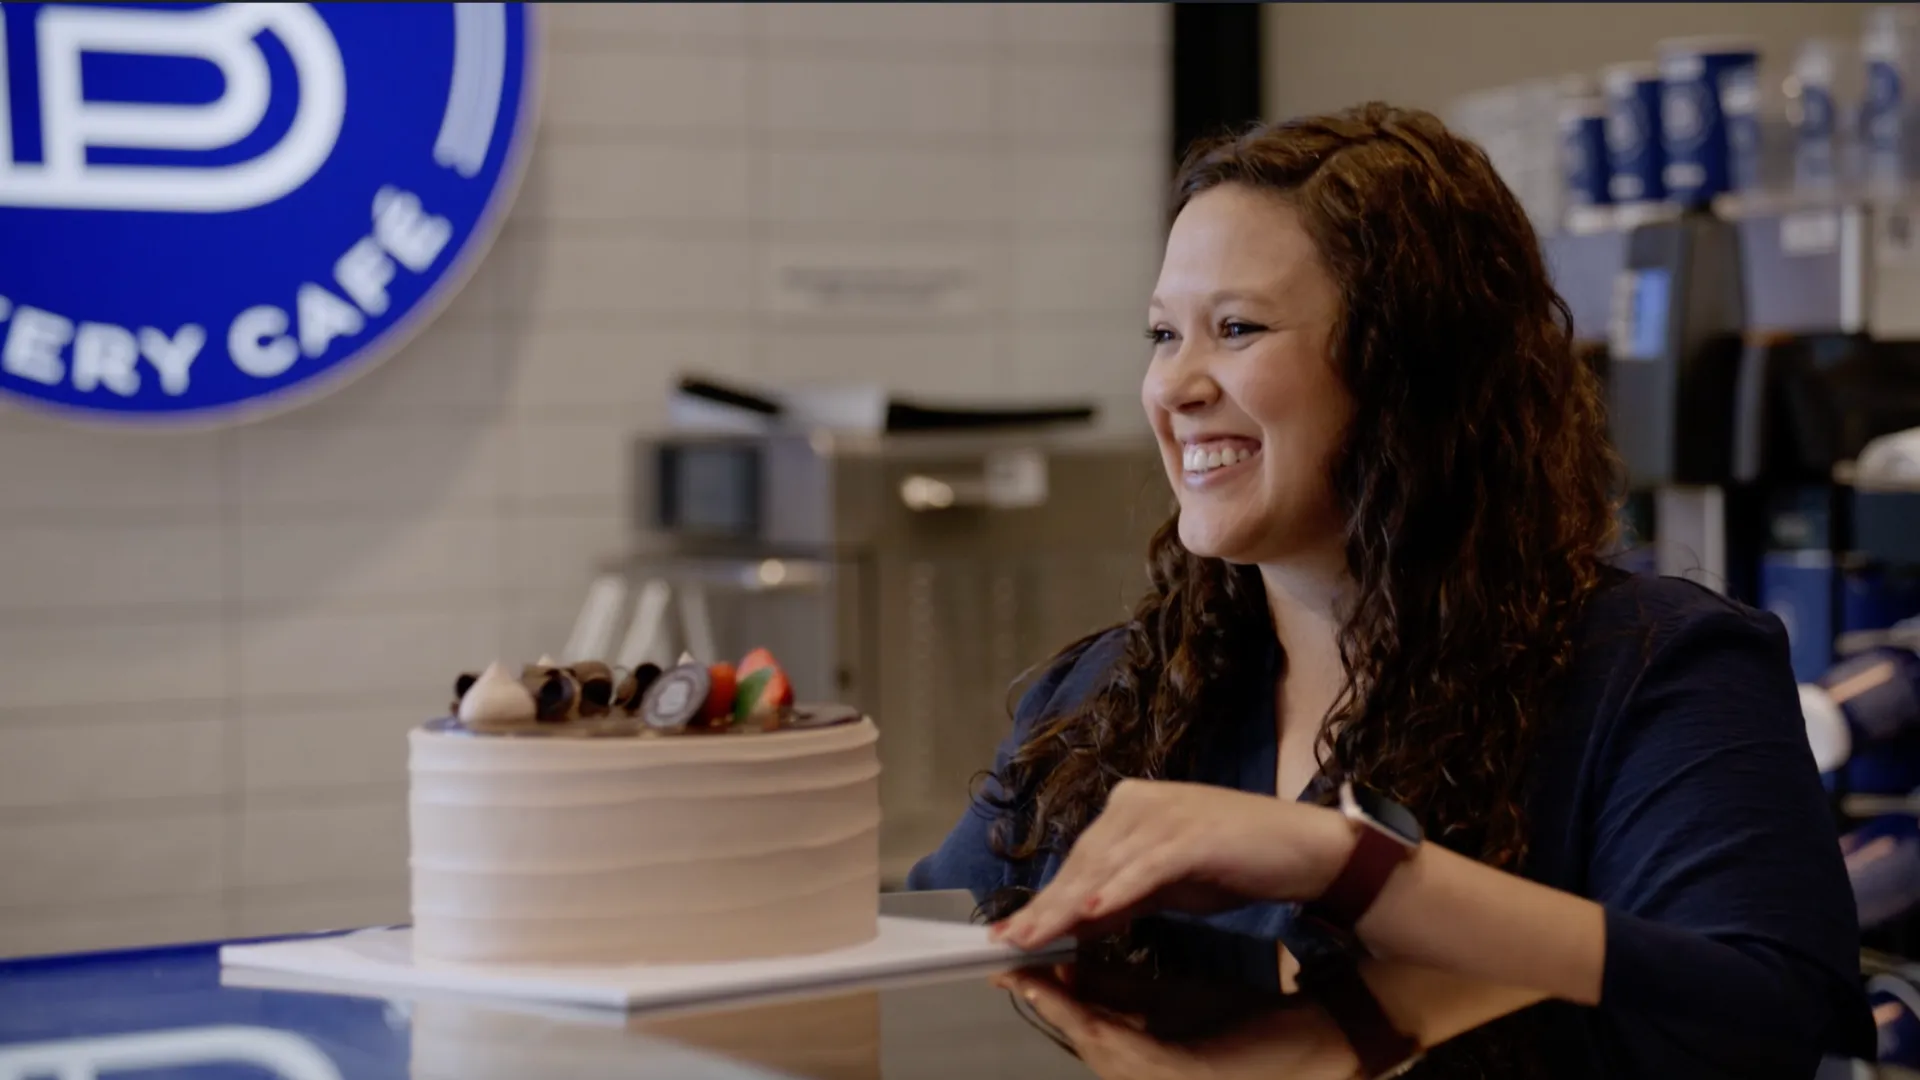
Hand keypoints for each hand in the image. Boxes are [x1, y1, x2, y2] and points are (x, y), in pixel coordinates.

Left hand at [990, 779, 1355, 949]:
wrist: (1302, 848)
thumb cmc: (1234, 863)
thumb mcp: (1166, 886)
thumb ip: (1121, 898)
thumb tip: (1074, 922)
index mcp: (1129, 808)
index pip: (1078, 860)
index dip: (1045, 898)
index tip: (1013, 931)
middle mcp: (1139, 803)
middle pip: (1082, 863)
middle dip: (1045, 906)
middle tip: (1009, 941)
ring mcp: (1165, 815)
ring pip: (1104, 868)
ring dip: (1067, 906)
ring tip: (1036, 935)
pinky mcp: (1191, 834)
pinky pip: (1146, 868)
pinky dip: (1118, 890)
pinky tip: (1092, 912)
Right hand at [996, 968, 1359, 1079]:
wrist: (1317, 1043)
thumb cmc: (1249, 1023)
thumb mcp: (1173, 1000)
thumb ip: (1121, 984)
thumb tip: (1072, 955)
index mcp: (1139, 1052)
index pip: (1080, 1017)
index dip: (1040, 985)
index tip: (1009, 950)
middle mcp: (1138, 1072)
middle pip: (1073, 1029)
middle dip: (1034, 990)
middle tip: (1002, 952)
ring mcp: (1151, 1078)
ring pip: (1086, 1038)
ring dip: (1049, 1002)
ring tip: (1019, 966)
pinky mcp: (1171, 1075)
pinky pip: (1115, 1044)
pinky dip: (1083, 1013)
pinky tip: (1064, 982)